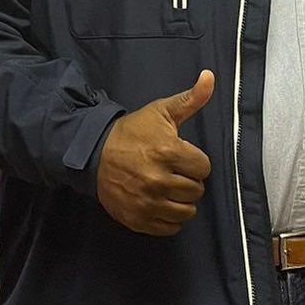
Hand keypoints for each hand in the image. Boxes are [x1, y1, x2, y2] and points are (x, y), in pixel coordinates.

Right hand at [95, 71, 213, 236]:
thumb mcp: (161, 111)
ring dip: (182, 201)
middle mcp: (159, 180)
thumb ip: (190, 98)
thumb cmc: (132, 132)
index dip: (196, 161)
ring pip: (186, 211)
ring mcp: (148, 202)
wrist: (94, 154)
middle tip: (175, 172)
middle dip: (190, 180)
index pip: (203, 168)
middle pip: (196, 190)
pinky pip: (170, 227)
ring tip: (170, 188)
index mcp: (168, 152)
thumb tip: (210, 77)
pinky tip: (162, 203)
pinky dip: (170, 218)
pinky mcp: (138, 219)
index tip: (183, 157)